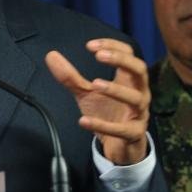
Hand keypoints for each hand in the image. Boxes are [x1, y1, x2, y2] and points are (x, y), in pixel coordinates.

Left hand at [45, 38, 149, 164]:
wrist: (119, 145)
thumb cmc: (107, 112)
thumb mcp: (86, 93)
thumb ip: (70, 76)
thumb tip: (51, 55)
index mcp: (128, 79)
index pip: (129, 53)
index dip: (112, 46)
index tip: (91, 46)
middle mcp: (138, 92)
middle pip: (139, 69)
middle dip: (121, 60)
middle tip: (99, 55)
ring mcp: (138, 113)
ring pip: (136, 98)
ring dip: (116, 89)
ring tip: (95, 84)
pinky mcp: (133, 134)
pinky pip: (122, 129)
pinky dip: (102, 125)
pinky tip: (84, 121)